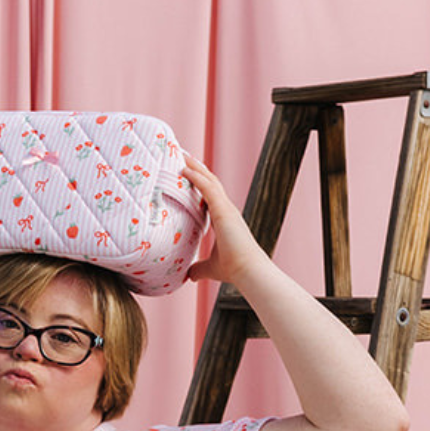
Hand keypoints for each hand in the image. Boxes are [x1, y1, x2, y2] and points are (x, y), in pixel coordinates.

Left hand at [182, 153, 263, 290]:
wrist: (248, 270)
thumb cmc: (234, 269)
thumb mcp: (210, 268)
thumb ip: (199, 268)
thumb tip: (188, 275)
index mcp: (223, 219)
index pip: (209, 195)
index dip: (199, 183)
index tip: (187, 174)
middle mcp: (226, 210)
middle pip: (210, 182)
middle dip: (197, 168)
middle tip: (182, 156)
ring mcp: (226, 208)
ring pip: (209, 180)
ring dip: (195, 167)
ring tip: (181, 155)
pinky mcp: (224, 210)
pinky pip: (208, 188)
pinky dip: (196, 177)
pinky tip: (185, 169)